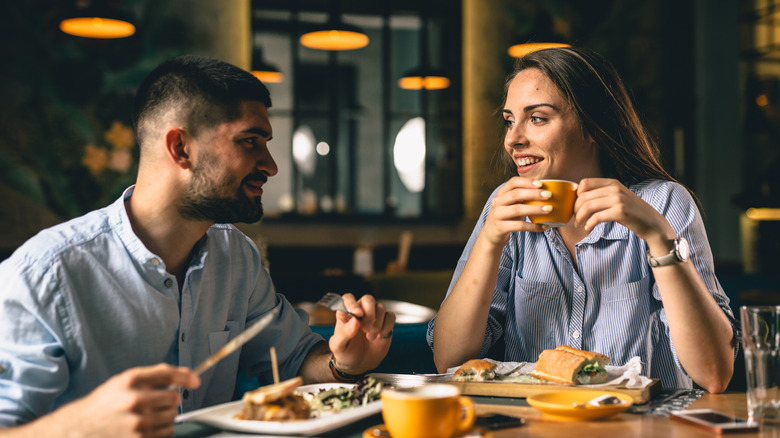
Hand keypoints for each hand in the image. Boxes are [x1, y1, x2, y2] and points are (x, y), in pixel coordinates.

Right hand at [44, 364, 199, 437]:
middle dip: (169, 402)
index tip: (195, 381)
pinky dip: (160, 433)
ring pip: (171, 419)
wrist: (77, 430)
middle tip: (155, 405)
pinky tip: (144, 430)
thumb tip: (187, 374)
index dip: (186, 377)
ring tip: (145, 419)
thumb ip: (153, 376)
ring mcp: (138, 422)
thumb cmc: (102, 406)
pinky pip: (165, 434)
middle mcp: (135, 400)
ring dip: (164, 419)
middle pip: (174, 399)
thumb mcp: (122, 382)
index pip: (168, 374)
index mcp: (130, 381)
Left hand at [328, 293, 394, 374]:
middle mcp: (360, 311)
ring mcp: (374, 316)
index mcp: (345, 314)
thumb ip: (344, 333)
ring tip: (370, 338)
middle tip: (366, 329)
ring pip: (381, 308)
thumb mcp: (338, 346)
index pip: (348, 298)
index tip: (357, 314)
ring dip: (377, 323)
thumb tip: (355, 321)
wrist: (359, 364)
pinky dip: (387, 326)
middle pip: (368, 299)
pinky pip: (390, 317)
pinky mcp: (385, 323)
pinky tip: (380, 336)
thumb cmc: (346, 353)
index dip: (352, 303)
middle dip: (369, 314)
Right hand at [482, 177, 549, 246]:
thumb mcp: (512, 205)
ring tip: (549, 209)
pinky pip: (519, 226)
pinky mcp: (500, 228)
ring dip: (535, 209)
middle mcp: (497, 202)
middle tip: (549, 195)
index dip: (527, 182)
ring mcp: (497, 215)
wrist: (491, 234)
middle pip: (516, 194)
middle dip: (534, 194)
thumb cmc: (507, 217)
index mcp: (501, 193)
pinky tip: (544, 226)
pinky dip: (533, 226)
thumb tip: (548, 192)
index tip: (541, 184)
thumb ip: (524, 198)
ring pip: (517, 209)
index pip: (513, 182)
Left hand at [573, 178, 674, 242]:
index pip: (584, 183)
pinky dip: (589, 224)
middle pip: (583, 196)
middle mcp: (615, 188)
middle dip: (575, 209)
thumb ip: (603, 194)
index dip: (576, 195)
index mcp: (612, 182)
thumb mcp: (618, 197)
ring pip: (588, 206)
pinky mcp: (620, 212)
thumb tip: (579, 197)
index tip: (576, 206)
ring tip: (579, 224)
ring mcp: (618, 199)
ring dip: (579, 217)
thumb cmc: (632, 212)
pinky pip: (596, 217)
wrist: (652, 223)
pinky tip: (588, 228)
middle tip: (575, 218)